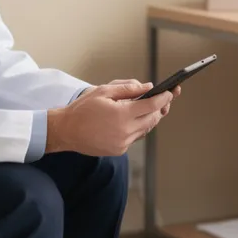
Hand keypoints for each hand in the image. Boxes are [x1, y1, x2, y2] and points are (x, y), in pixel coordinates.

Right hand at [47, 82, 172, 156]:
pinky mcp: (119, 150)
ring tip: (150, 108)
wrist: (66, 131)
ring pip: (146, 129)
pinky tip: (133, 119)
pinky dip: (138, 128)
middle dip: (159, 108)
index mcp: (122, 115)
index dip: (164, 98)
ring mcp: (122, 143)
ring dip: (149, 118)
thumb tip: (148, 87)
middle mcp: (125, 131)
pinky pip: (135, 137)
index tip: (171, 92)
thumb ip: (128, 88)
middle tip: (164, 99)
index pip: (152, 105)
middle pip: (153, 119)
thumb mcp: (104, 91)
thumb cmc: (82, 109)